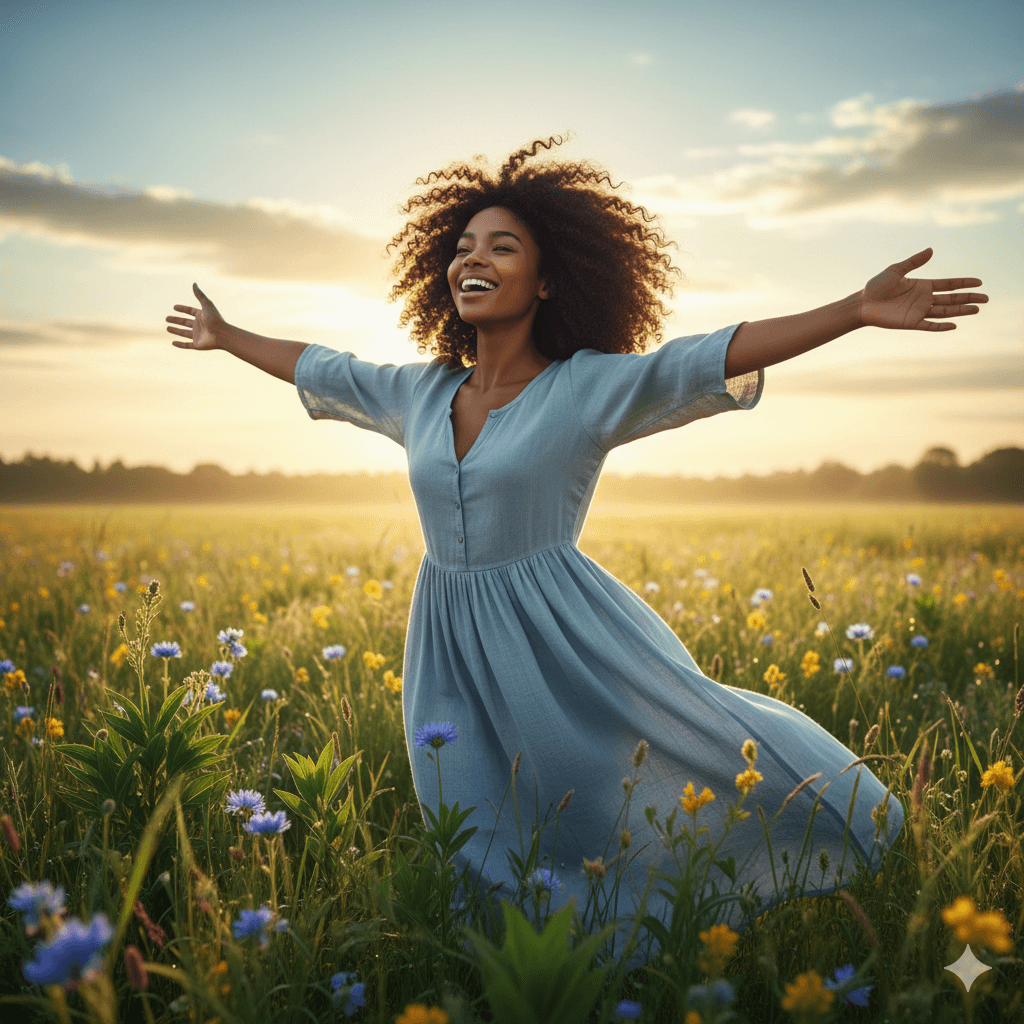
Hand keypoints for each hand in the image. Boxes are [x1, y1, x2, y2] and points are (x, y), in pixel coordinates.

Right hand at [165, 283, 227, 349]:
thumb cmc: (215, 319)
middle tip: (167, 318)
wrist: (222, 335)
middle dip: (176, 320)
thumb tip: (194, 283)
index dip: (182, 309)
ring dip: (176, 330)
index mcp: (201, 316)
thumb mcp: (207, 305)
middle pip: (185, 322)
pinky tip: (173, 343)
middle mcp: (199, 325)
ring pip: (184, 333)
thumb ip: (199, 295)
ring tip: (167, 328)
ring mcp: (198, 335)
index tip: (174, 307)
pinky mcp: (197, 344)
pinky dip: (180, 345)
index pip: (190, 311)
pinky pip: (187, 345)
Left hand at [859, 249, 987, 330]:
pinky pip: (929, 325)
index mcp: (923, 285)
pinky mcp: (911, 323)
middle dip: (968, 298)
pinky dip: (941, 326)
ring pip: (945, 311)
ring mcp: (919, 311)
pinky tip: (954, 325)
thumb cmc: (876, 286)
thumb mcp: (896, 270)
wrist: (862, 303)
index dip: (964, 284)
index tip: (979, 282)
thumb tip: (932, 250)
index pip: (949, 284)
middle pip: (951, 299)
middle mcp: (924, 299)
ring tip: (977, 309)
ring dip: (960, 311)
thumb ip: (914, 262)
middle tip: (986, 298)